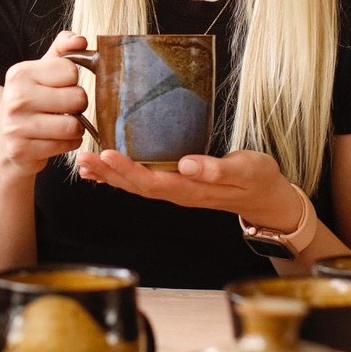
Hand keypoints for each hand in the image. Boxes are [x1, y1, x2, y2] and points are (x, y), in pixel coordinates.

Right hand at [0, 31, 88, 175]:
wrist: (6, 145)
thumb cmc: (30, 104)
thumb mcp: (41, 73)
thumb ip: (62, 51)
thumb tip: (80, 40)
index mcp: (20, 73)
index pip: (71, 70)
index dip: (72, 81)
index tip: (60, 88)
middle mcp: (15, 97)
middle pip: (77, 97)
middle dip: (78, 105)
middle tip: (64, 109)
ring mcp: (16, 126)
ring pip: (74, 125)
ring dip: (76, 128)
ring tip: (62, 125)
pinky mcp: (22, 149)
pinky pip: (67, 145)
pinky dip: (69, 143)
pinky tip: (55, 140)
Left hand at [77, 148, 304, 232]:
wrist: (266, 197)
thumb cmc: (257, 179)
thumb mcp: (246, 170)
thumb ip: (218, 169)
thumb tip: (188, 164)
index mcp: (192, 189)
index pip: (152, 182)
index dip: (127, 170)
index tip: (107, 154)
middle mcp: (179, 193)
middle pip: (137, 186)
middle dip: (108, 172)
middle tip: (83, 157)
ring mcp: (176, 191)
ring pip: (136, 186)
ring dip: (109, 176)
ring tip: (84, 164)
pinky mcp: (176, 185)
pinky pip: (143, 183)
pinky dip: (121, 176)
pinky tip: (105, 170)